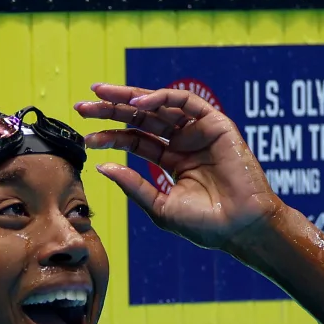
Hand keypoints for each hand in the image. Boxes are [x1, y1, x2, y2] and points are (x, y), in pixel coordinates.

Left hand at [75, 84, 281, 250]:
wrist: (241, 228)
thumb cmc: (205, 225)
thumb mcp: (160, 207)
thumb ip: (133, 185)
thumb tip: (101, 166)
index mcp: (171, 160)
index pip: (135, 140)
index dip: (110, 136)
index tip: (86, 138)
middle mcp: (183, 142)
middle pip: (142, 118)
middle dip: (112, 109)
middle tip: (83, 106)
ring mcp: (199, 131)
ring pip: (159, 105)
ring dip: (129, 97)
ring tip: (102, 96)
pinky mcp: (216, 124)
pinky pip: (186, 102)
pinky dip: (161, 98)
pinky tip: (138, 104)